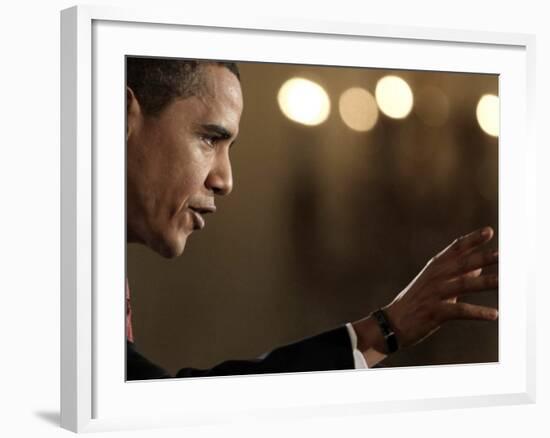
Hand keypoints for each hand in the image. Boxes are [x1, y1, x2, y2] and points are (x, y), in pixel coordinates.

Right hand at [383, 226, 498, 349]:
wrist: (392, 323)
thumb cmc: (415, 302)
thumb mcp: (433, 284)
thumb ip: (456, 275)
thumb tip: (478, 267)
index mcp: (434, 268)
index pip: (455, 249)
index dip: (472, 240)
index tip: (489, 231)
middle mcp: (435, 277)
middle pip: (462, 264)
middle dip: (483, 257)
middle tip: (503, 254)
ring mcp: (434, 294)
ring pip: (463, 284)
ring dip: (485, 282)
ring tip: (504, 281)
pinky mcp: (435, 312)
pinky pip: (460, 311)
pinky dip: (477, 312)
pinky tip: (494, 315)